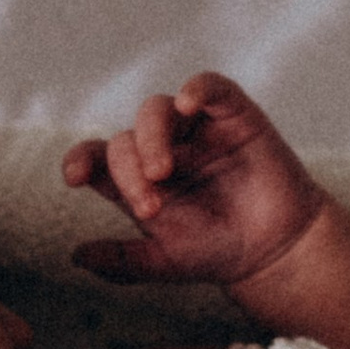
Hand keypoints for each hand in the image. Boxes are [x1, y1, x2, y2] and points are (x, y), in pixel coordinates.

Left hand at [63, 74, 324, 296]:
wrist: (275, 250)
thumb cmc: (219, 250)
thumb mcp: (166, 261)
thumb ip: (123, 260)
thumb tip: (75, 256)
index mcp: (137, 178)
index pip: (97, 157)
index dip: (81, 158)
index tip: (74, 177)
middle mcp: (162, 148)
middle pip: (126, 139)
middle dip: (129, 171)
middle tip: (149, 206)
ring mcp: (196, 129)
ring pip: (157, 111)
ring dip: (151, 137)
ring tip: (161, 171)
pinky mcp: (232, 115)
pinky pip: (209, 87)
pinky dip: (196, 89)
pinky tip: (187, 104)